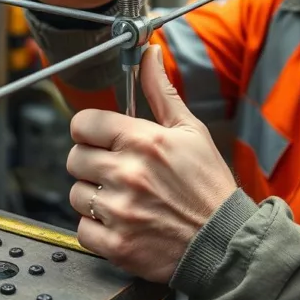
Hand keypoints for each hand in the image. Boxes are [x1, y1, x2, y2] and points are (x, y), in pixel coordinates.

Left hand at [66, 45, 237, 282]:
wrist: (224, 243)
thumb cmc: (209, 187)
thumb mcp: (191, 131)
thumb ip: (161, 91)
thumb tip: (149, 54)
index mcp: (144, 141)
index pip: (84, 123)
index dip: (90, 130)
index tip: (100, 138)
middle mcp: (128, 174)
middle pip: (75, 158)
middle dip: (92, 163)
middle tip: (117, 171)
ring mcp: (120, 211)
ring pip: (76, 194)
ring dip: (94, 197)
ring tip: (124, 199)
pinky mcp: (116, 245)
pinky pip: (82, 229)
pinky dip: (97, 228)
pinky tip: (123, 222)